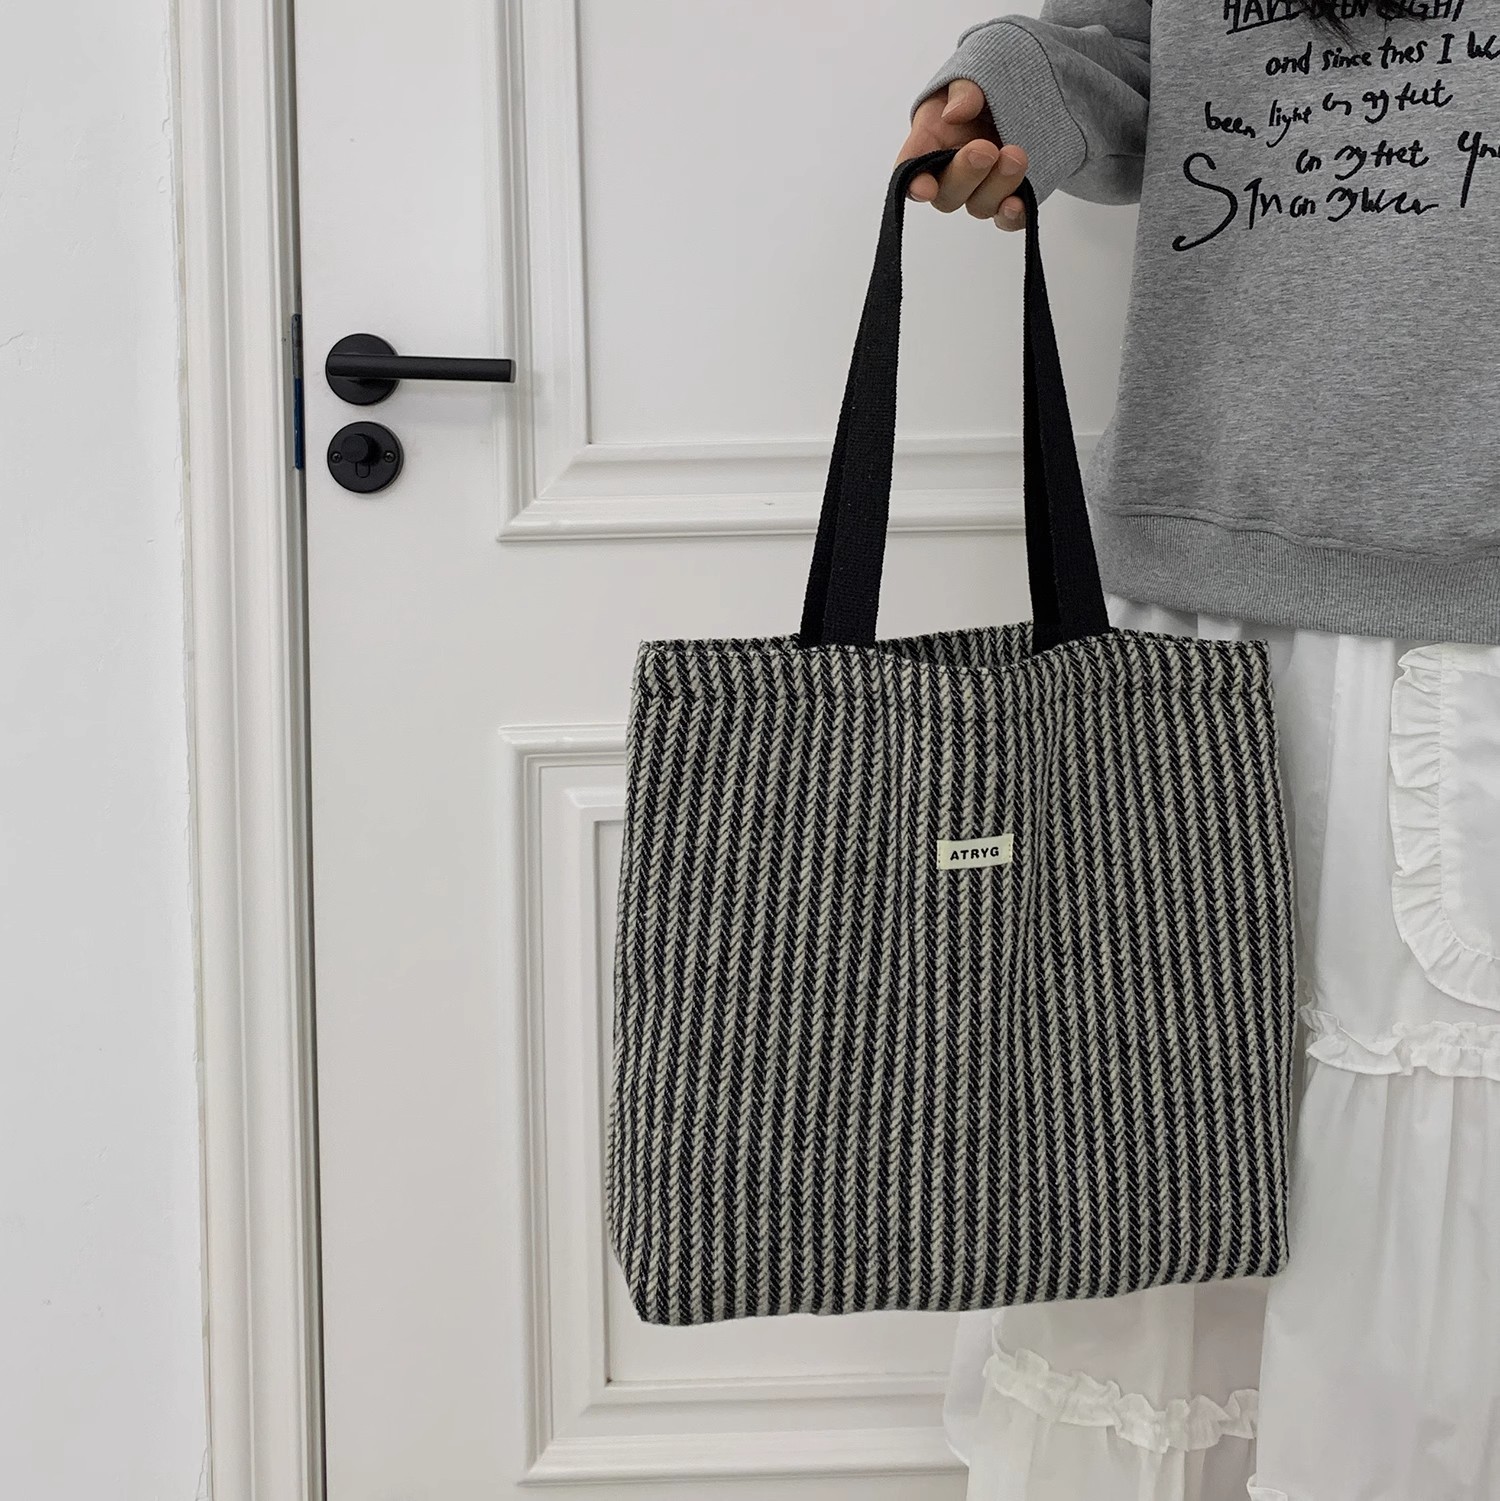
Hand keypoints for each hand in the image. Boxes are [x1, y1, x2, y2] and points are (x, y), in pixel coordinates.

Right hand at [898, 79, 1030, 230]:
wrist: (1021, 89)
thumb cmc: (985, 85)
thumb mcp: (971, 72)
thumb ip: (964, 90)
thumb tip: (956, 113)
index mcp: (929, 140)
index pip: (910, 168)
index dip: (914, 183)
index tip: (925, 188)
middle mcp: (950, 171)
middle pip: (947, 193)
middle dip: (965, 174)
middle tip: (985, 150)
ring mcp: (980, 188)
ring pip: (979, 205)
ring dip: (996, 187)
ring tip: (1016, 157)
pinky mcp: (1008, 196)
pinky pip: (1007, 218)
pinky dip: (1012, 216)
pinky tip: (1018, 204)